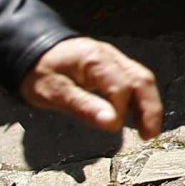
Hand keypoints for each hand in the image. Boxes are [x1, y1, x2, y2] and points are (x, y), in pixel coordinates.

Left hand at [21, 36, 163, 139]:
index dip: (119, 110)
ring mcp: (115, 59)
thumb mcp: (54, 92)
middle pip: (142, 79)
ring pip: (143, 80)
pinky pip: (135, 81)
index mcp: (96, 60)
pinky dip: (141, 99)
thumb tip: (111, 123)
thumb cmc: (40, 72)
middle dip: (150, 108)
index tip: (111, 128)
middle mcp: (111, 56)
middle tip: (150, 135)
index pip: (120, 86)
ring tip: (148, 130)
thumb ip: (83, 106)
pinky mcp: (115, 67)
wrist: (34, 50)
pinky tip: (139, 117)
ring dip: (149, 105)